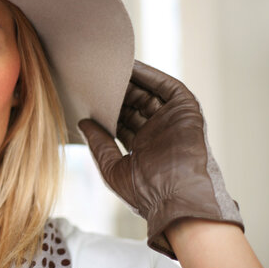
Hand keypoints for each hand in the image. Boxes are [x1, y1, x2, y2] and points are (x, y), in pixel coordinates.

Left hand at [78, 60, 242, 257]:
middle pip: (136, 104)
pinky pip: (169, 88)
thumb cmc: (144, 193)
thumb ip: (98, 143)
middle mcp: (158, 133)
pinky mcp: (187, 113)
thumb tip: (82, 123)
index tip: (87, 95)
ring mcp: (173, 122)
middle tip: (96, 77)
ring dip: (132, 80)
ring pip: (150, 94)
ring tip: (110, 66)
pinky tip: (132, 67)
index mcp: (143, 148)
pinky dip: (152, 76)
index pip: (122, 121)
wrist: (175, 200)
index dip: (106, 108)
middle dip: (117, 91)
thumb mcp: (112, 167)